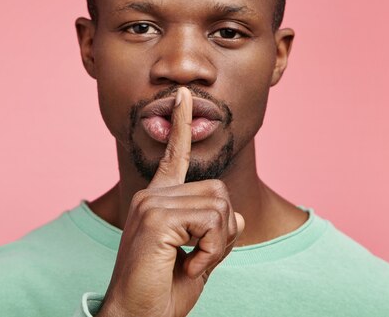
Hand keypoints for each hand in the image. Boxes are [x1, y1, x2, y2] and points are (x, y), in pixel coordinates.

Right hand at [97, 87, 244, 316]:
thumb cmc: (163, 291)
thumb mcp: (199, 257)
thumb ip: (215, 232)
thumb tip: (238, 215)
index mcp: (158, 200)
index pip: (174, 155)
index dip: (182, 124)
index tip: (185, 97)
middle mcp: (151, 195)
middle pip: (218, 190)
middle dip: (224, 229)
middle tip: (203, 255)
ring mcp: (151, 204)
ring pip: (218, 205)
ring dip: (218, 242)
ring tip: (193, 261)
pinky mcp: (155, 219)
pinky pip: (211, 221)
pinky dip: (211, 250)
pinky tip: (188, 264)